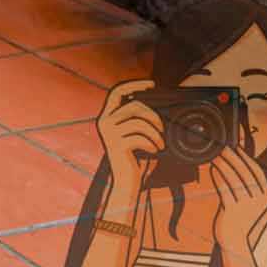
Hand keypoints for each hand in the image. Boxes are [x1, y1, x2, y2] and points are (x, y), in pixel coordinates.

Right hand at [95, 78, 161, 201]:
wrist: (125, 181)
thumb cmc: (132, 158)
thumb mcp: (131, 135)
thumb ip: (134, 119)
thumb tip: (151, 105)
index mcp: (106, 117)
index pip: (117, 92)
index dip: (134, 85)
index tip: (151, 84)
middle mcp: (104, 122)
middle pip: (133, 105)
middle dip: (153, 115)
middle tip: (162, 128)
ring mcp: (109, 133)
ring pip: (138, 121)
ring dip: (155, 132)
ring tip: (160, 142)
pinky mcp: (117, 145)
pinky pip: (140, 136)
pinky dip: (152, 143)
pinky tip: (154, 151)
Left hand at [209, 143, 266, 247]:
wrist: (236, 240)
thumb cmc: (241, 215)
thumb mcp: (249, 199)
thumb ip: (246, 182)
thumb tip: (236, 158)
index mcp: (266, 196)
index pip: (257, 171)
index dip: (246, 157)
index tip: (236, 146)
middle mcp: (258, 200)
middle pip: (244, 172)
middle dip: (232, 157)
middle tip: (222, 147)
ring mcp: (246, 206)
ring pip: (233, 179)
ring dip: (223, 164)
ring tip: (215, 156)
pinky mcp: (233, 211)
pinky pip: (224, 189)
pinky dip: (217, 176)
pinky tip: (212, 169)